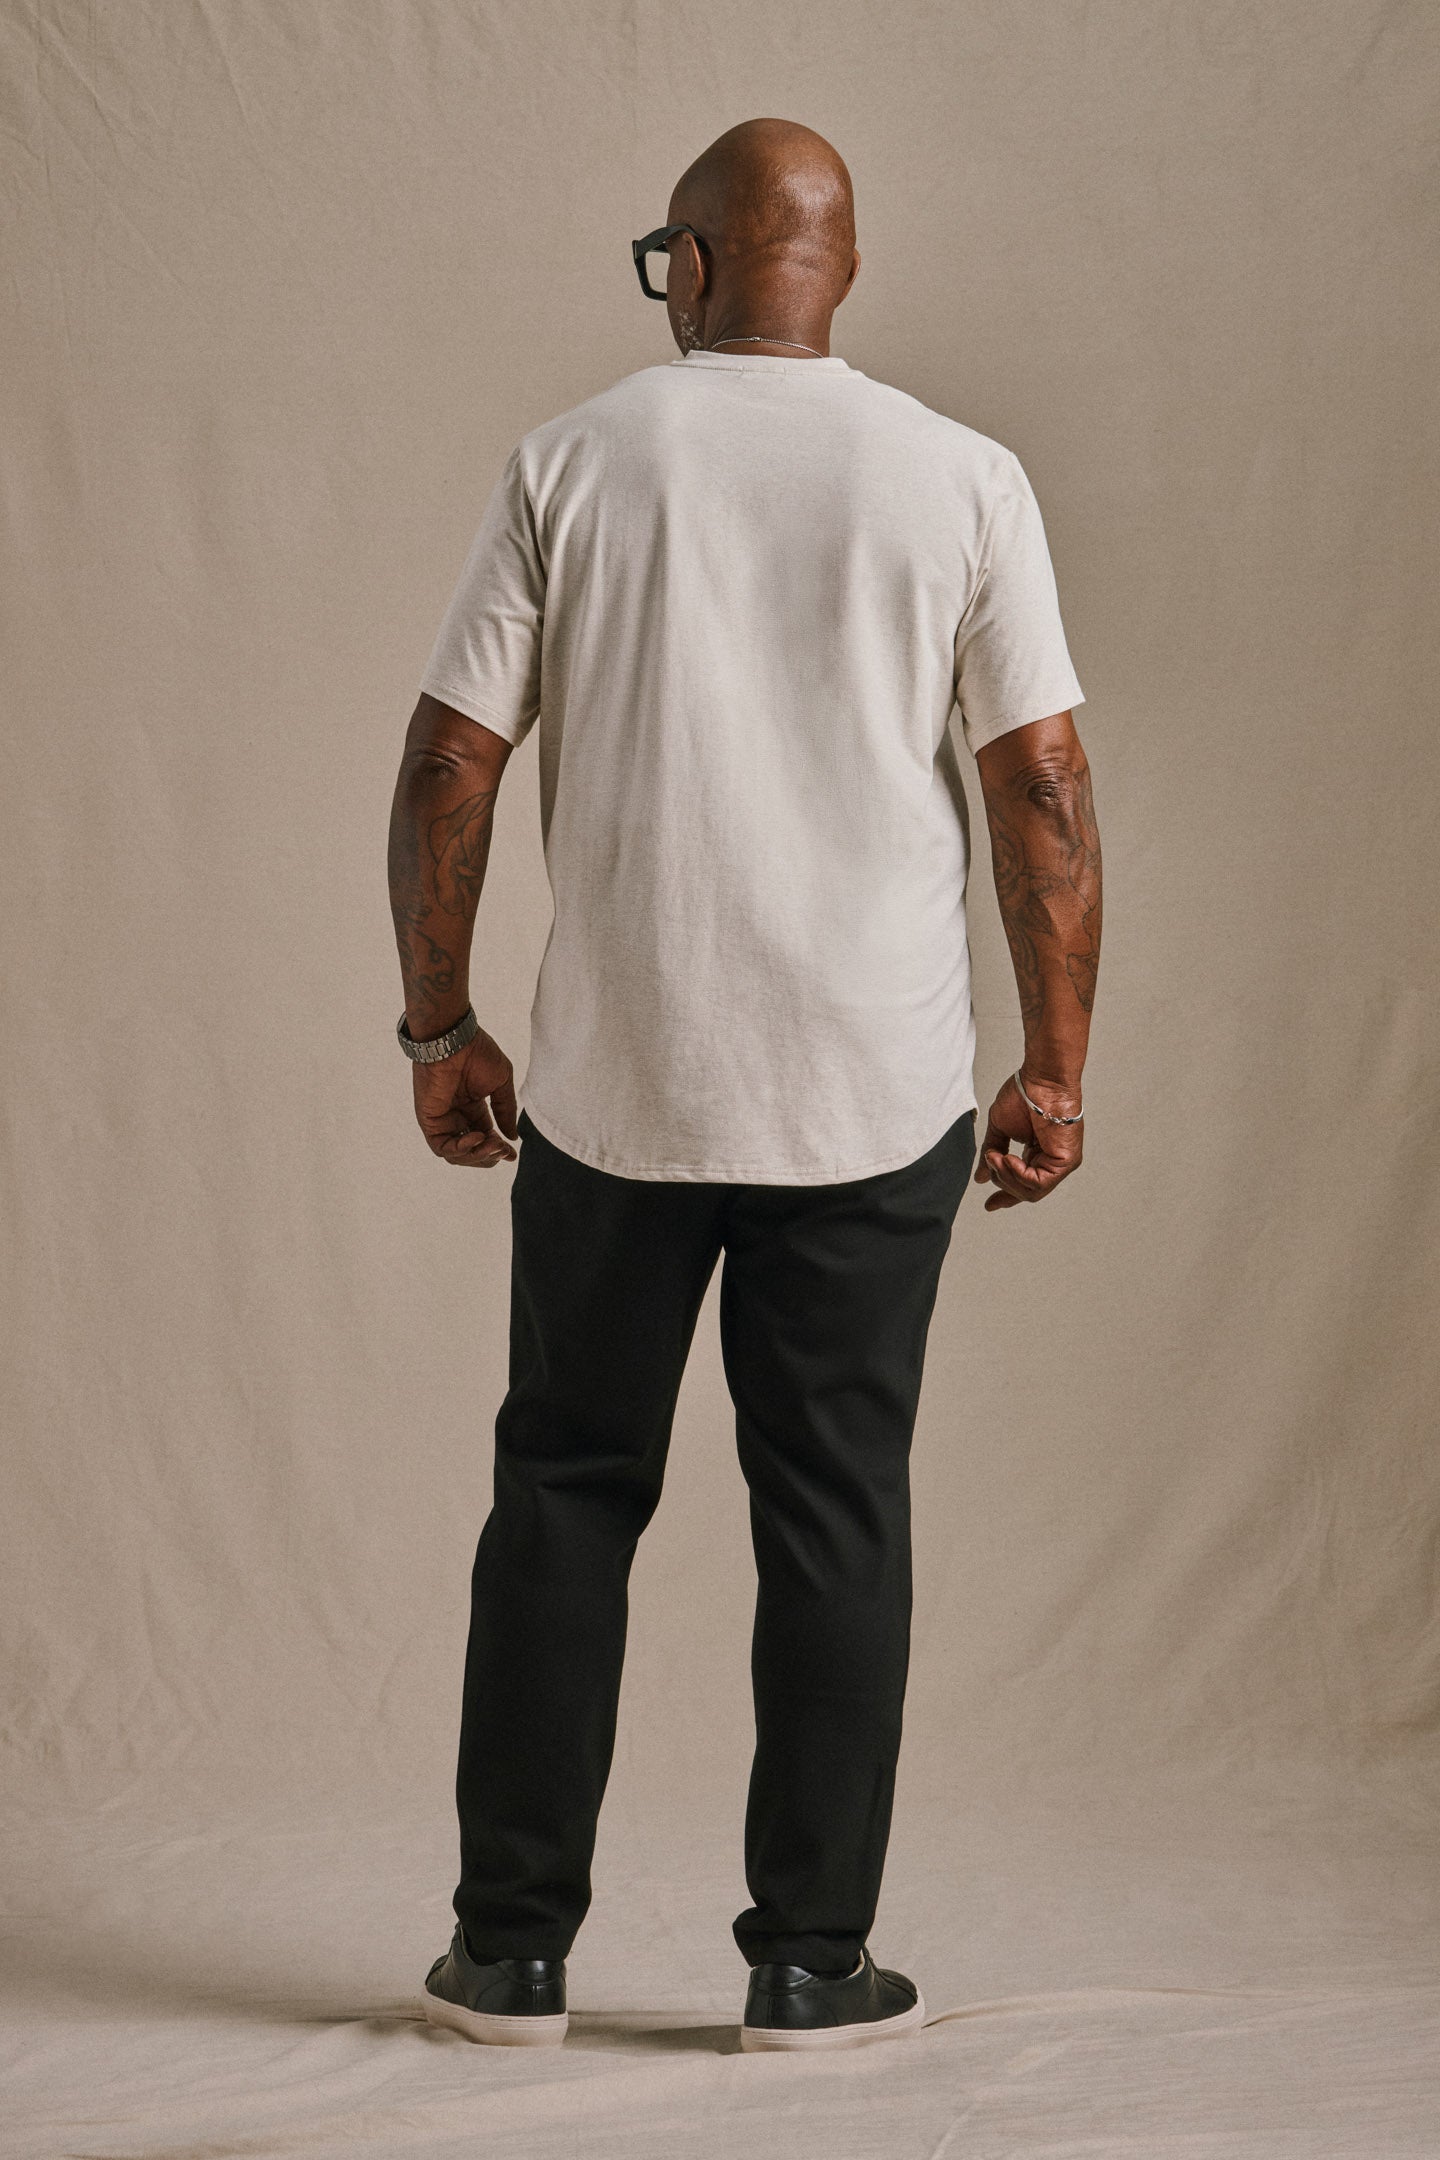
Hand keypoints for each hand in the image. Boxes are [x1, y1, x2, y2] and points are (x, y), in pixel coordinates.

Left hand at [410, 1024, 519, 1167]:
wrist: (455, 1040)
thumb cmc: (477, 1053)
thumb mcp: (500, 1084)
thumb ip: (505, 1111)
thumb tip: (512, 1136)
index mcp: (472, 1107)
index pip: (484, 1137)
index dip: (498, 1149)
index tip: (512, 1155)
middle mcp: (456, 1116)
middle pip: (471, 1151)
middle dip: (489, 1156)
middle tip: (503, 1150)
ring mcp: (441, 1120)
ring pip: (456, 1155)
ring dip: (477, 1156)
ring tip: (493, 1145)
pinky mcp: (429, 1121)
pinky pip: (441, 1147)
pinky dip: (461, 1150)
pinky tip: (477, 1138)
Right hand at [974, 1072, 1082, 1211]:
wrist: (1041, 1079)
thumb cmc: (1024, 1095)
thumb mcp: (1000, 1129)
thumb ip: (992, 1153)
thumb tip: (981, 1176)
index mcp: (1037, 1155)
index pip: (1023, 1185)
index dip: (1005, 1196)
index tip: (990, 1205)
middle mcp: (1051, 1161)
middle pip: (1025, 1192)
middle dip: (1002, 1182)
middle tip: (990, 1162)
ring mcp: (1060, 1163)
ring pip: (1031, 1191)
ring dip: (1007, 1176)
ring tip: (996, 1157)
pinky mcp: (1066, 1162)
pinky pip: (1039, 1183)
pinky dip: (1019, 1174)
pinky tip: (1008, 1158)